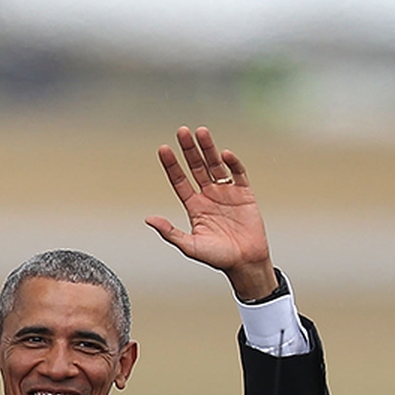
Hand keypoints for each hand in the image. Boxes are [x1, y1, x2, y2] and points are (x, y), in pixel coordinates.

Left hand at [144, 125, 277, 301]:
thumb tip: (148, 219)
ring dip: (208, 149)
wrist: (245, 263)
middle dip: (189, 150)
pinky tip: (224, 154)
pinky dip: (232, 164)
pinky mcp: (245, 194)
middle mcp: (208, 196)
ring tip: (201, 132)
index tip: (163, 148)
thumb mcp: (190, 246)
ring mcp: (227, 193)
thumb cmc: (217, 257)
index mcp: (194, 206)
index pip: (179, 180)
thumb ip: (170, 232)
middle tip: (182, 131)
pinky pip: (238, 174)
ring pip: (215, 166)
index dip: (171, 165)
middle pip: (196, 167)